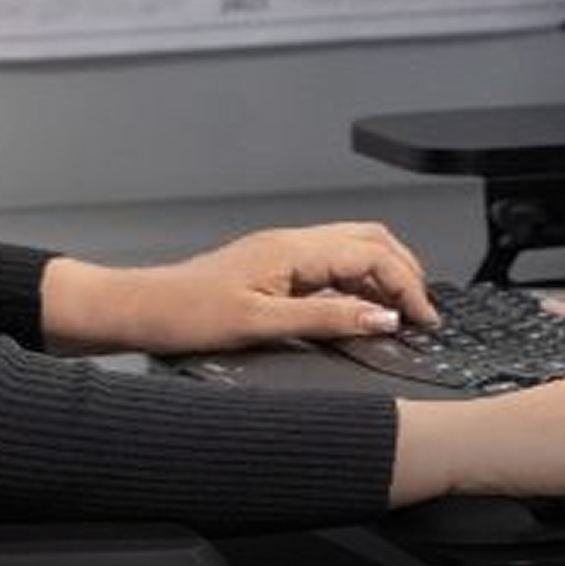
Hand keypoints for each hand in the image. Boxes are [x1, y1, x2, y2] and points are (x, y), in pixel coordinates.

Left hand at [40, 222, 439, 355]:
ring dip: (384, 277)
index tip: (424, 319)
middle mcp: (291, 244)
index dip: (408, 285)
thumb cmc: (185, 314)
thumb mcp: (262, 325)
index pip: (373, 253)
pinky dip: (359, 286)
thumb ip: (328, 320)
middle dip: (406, 272)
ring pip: (353, 250)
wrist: (140, 310)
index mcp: (293, 250)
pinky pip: (331, 268)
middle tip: (423, 314)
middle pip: (371, 240)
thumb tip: (382, 318)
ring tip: (402, 315)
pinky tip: (361, 313)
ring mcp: (283, 255)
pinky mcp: (274, 270)